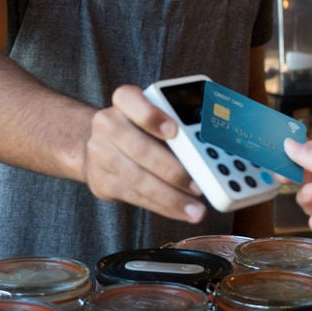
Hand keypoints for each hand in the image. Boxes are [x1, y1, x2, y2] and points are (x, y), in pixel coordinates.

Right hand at [83, 86, 206, 223]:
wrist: (99, 145)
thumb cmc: (140, 128)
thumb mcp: (155, 116)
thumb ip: (177, 126)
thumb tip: (211, 149)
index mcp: (124, 101)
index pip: (129, 99)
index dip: (151, 115)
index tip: (174, 130)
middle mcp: (107, 125)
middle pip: (140, 148)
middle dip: (172, 171)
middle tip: (199, 186)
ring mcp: (101, 154)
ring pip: (138, 179)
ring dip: (170, 198)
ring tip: (196, 209)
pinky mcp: (101, 182)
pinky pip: (135, 197)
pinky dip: (162, 207)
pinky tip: (180, 211)